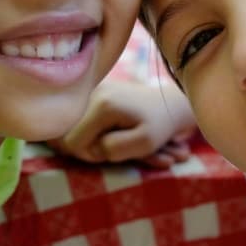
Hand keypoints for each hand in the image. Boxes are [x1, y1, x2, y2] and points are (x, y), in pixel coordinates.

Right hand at [50, 80, 196, 168]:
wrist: (172, 105)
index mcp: (101, 106)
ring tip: (126, 141)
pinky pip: (88, 119)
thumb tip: (89, 147)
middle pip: (73, 132)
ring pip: (81, 126)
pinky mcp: (97, 93)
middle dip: (95, 146)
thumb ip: (112, 149)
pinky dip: (103, 130)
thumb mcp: (143, 144)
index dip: (90, 155)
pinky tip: (123, 135)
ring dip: (100, 138)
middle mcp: (93, 92)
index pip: (73, 141)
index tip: (113, 153)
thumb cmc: (161, 126)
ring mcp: (94, 90)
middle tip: (121, 147)